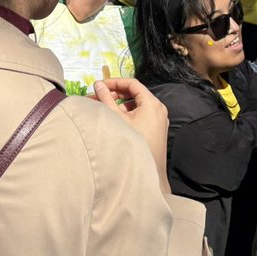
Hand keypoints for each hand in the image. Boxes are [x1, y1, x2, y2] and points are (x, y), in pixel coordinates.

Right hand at [93, 78, 170, 196]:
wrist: (149, 173)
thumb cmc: (134, 144)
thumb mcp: (117, 119)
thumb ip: (106, 99)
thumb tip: (98, 85)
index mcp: (152, 104)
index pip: (132, 83)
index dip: (114, 82)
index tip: (100, 85)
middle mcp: (158, 109)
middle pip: (134, 93)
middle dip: (115, 94)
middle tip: (98, 97)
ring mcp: (158, 120)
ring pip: (137, 104)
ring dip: (120, 104)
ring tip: (104, 109)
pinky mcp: (156, 129)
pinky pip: (141, 114)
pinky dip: (127, 113)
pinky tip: (116, 120)